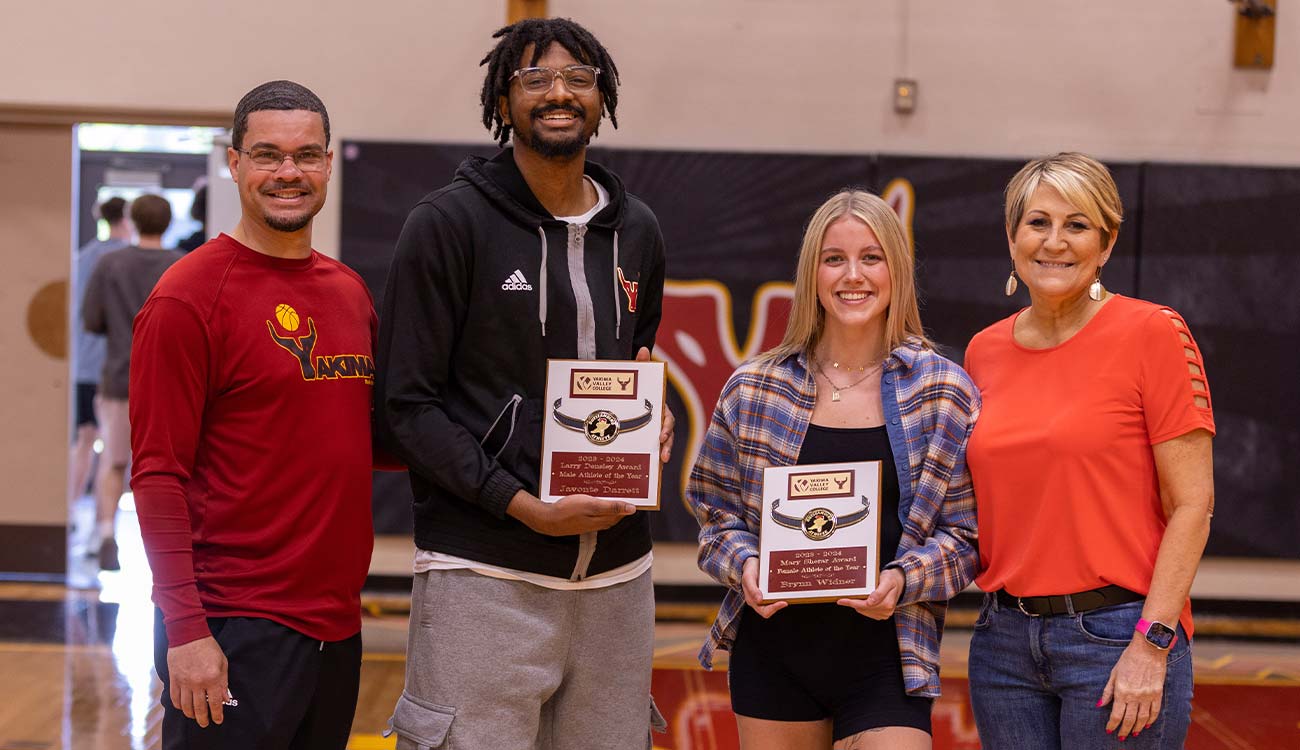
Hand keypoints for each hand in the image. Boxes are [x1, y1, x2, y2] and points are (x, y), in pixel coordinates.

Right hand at [166, 636, 228, 726]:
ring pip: (186, 706)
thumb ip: (223, 682)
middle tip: (205, 724)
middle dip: (203, 718)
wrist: (188, 635)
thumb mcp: (222, 662)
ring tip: (195, 717)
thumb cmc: (208, 647)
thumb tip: (224, 698)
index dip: (217, 714)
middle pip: (199, 708)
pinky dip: (178, 706)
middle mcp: (197, 683)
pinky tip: (183, 708)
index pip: (215, 703)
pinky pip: (175, 698)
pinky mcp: (173, 679)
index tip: (218, 720)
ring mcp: (184, 682)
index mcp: (212, 678)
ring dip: (191, 715)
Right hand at [507, 490, 634, 535]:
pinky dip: (598, 504)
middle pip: (614, 512)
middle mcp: (598, 523)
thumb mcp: (592, 506)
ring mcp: (589, 522)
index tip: (634, 491)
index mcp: (603, 519)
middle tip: (624, 488)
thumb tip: (632, 509)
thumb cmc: (568, 511)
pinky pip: (595, 512)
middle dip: (620, 501)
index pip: (622, 512)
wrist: (548, 519)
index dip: (629, 503)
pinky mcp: (581, 520)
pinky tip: (595, 496)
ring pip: (604, 512)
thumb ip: (612, 507)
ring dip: (609, 502)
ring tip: (611, 489)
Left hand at [635, 346, 674, 462]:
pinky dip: (653, 459)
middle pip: (668, 434)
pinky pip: (653, 450)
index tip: (660, 435)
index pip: (667, 419)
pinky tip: (652, 469)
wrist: (628, 399)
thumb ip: (641, 363)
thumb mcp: (637, 377)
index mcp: (660, 409)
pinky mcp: (647, 440)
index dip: (666, 427)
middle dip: (668, 444)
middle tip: (662, 454)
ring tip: (662, 462)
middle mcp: (660, 421)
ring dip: (665, 452)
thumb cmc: (635, 390)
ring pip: (664, 444)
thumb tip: (643, 348)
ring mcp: (655, 431)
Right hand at [741, 557, 787, 617]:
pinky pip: (777, 595)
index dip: (774, 609)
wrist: (752, 563)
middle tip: (787, 598)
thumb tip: (759, 600)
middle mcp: (759, 600)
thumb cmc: (749, 571)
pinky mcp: (770, 591)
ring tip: (789, 593)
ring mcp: (765, 596)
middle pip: (771, 609)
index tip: (783, 602)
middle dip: (779, 605)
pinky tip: (787, 588)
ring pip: (775, 602)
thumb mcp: (748, 578)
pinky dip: (782, 594)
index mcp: (752, 600)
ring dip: (782, 599)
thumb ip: (752, 589)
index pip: (765, 611)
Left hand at [837, 568, 903, 618]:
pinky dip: (862, 607)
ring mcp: (884, 614)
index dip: (852, 603)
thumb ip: (879, 592)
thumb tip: (870, 601)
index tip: (841, 600)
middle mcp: (886, 611)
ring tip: (851, 598)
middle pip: (864, 609)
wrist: (899, 582)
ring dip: (857, 605)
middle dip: (853, 604)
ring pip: (864, 611)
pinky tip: (860, 601)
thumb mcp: (886, 581)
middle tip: (842, 599)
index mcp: (887, 603)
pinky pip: (868, 612)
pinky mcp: (882, 614)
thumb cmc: (891, 579)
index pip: (865, 605)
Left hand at [1098, 637, 1168, 739]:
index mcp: (1121, 691)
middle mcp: (1134, 696)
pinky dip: (1151, 720)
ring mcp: (1147, 696)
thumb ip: (1107, 691)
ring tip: (1133, 733)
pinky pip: (1155, 711)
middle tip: (1121, 737)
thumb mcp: (1113, 673)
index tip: (1109, 730)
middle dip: (1124, 730)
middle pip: (1129, 719)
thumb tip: (1100, 704)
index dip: (1112, 725)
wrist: (1148, 650)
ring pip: (1142, 718)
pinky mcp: (1157, 693)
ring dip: (1137, 727)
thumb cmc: (1128, 659)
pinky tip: (1147, 725)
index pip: (1116, 715)